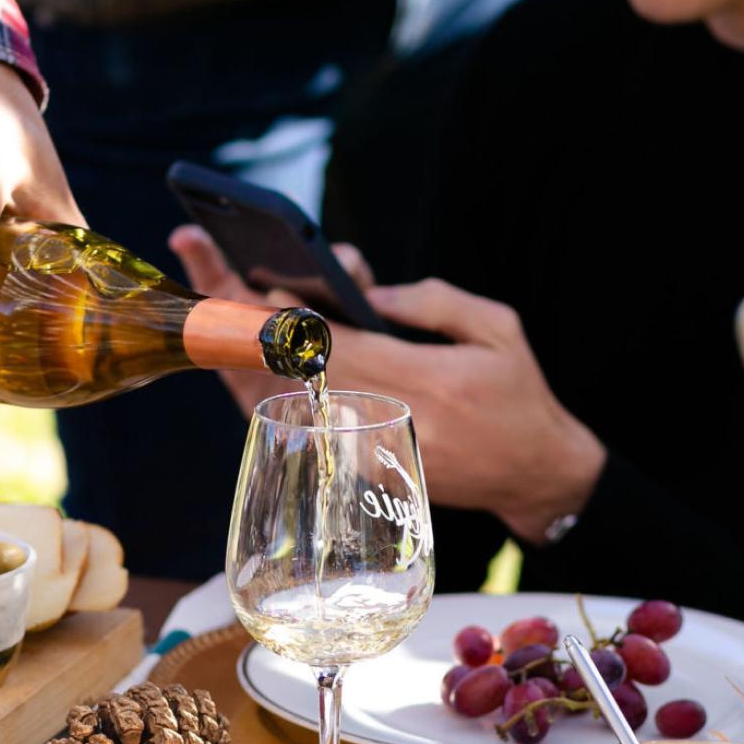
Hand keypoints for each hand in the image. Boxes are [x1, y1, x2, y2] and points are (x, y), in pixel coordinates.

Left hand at [171, 226, 602, 536]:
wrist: (535, 475)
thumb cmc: (518, 395)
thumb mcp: (496, 329)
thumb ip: (431, 302)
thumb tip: (365, 293)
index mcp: (426, 382)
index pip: (338, 346)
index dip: (291, 315)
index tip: (261, 282)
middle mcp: (387, 421)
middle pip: (295, 369)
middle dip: (249, 318)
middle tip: (211, 268)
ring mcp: (368, 452)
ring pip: (284, 400)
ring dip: (239, 352)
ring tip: (208, 300)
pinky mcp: (359, 470)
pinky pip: (297, 425)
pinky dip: (259, 388)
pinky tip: (233, 352)